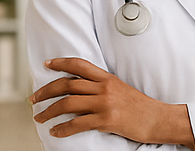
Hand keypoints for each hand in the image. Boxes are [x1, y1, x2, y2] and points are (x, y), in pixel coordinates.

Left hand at [30, 57, 191, 144]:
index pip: (78, 65)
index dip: (60, 63)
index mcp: (107, 78)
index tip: (46, 65)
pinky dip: (63, 128)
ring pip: (68, 104)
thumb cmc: (142, 107)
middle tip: (33, 98)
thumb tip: (82, 89)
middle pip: (66, 85)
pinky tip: (55, 131)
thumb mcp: (121, 88)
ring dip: (49, 111)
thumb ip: (102, 86)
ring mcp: (105, 103)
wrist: (161, 120)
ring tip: (39, 117)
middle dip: (45, 91)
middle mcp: (103, 87)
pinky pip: (78, 124)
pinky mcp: (107, 120)